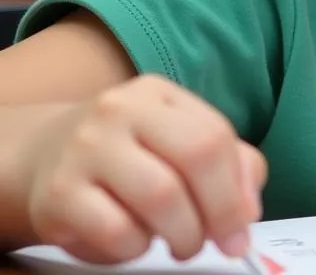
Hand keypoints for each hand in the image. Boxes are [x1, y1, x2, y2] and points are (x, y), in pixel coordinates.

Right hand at [21, 75, 265, 263]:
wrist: (41, 156)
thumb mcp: (177, 138)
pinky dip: (137, 248)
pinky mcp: (57, 194)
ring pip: (159, 198)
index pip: (214, 135)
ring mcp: (86, 149)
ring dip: (182, 234)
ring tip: (181, 243)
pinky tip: (136, 241)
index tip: (242, 228)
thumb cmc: (128, 152)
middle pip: (194, 158)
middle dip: (217, 211)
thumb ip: (227, 163)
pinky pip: (116, 232)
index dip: (236, 189)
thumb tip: (248, 210)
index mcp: (157, 94)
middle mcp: (120, 111)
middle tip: (218, 242)